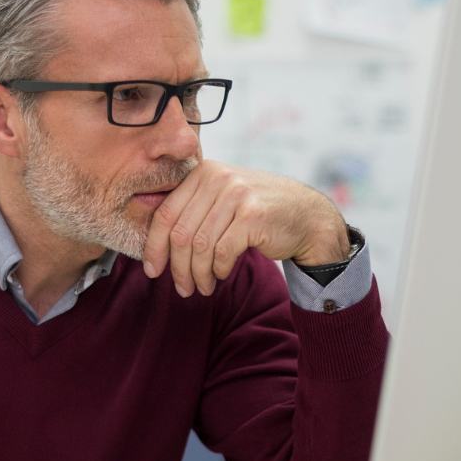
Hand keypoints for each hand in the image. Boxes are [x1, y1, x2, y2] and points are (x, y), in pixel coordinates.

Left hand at [141, 160, 349, 296]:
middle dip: (178, 268)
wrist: (307, 216)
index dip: (154, 247)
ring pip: (200, 246)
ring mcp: (236, 195)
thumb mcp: (222, 200)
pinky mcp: (253, 216)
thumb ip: (192, 210)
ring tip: (202, 288)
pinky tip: (221, 276)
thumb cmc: (258, 213)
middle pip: (180, 233)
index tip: (153, 270)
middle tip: (182, 288)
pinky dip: (218, 270)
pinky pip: (222, 253)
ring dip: (198, 274)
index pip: (165, 214)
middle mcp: (218, 178)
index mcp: (203, 172)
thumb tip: (154, 243)